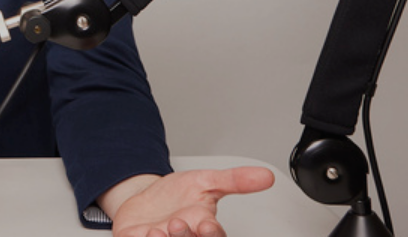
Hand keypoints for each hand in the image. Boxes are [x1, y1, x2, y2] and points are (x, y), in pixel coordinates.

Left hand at [105, 166, 275, 236]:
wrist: (141, 197)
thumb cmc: (175, 196)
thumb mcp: (205, 181)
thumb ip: (235, 180)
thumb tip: (266, 176)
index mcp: (203, 226)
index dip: (212, 234)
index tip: (207, 224)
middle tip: (177, 223)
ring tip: (159, 230)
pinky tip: (144, 234)